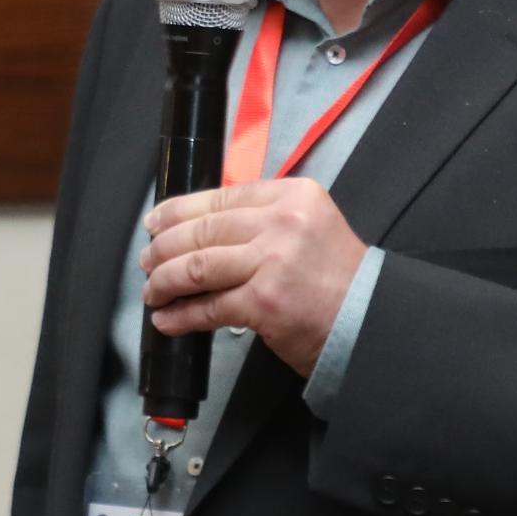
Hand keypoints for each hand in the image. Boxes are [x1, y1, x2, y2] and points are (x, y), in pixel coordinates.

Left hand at [141, 178, 365, 376]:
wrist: (368, 319)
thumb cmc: (337, 278)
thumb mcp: (309, 226)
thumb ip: (265, 219)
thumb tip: (204, 228)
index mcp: (292, 195)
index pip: (221, 197)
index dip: (179, 210)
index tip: (156, 222)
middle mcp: (282, 222)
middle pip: (203, 229)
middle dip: (164, 247)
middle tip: (148, 261)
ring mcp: (272, 261)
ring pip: (197, 265)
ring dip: (165, 280)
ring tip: (153, 291)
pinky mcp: (264, 301)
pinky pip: (208, 307)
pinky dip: (181, 315)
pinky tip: (168, 320)